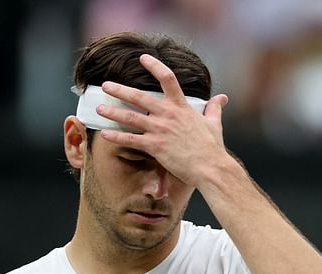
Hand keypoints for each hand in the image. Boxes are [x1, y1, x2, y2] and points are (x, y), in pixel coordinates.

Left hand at [95, 54, 230, 187]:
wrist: (210, 167)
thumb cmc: (213, 147)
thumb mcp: (214, 123)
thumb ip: (214, 108)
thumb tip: (222, 98)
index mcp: (181, 107)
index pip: (167, 78)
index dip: (154, 66)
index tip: (142, 58)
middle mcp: (168, 115)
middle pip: (139, 97)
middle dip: (120, 90)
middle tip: (106, 85)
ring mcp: (160, 130)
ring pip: (130, 117)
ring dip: (112, 112)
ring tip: (98, 109)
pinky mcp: (155, 146)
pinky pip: (131, 140)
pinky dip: (116, 137)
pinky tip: (104, 134)